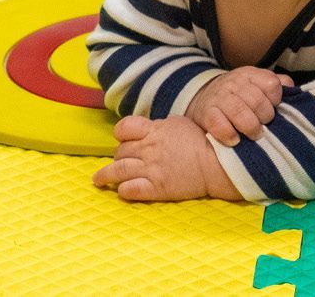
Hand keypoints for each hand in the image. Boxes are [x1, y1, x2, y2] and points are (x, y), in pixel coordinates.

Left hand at [93, 115, 242, 201]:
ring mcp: (151, 169)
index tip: (121, 140)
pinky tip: (121, 190)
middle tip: (119, 162)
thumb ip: (160, 126)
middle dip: (117, 156)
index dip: (120, 134)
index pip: (125, 128)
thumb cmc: (202, 140)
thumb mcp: (180, 123)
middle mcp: (149, 148)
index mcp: (155, 130)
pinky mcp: (156, 188)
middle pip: (121, 151)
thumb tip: (150, 129)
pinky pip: (130, 190)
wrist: (216, 161)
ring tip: (98, 180)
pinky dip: (123, 190)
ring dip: (105, 176)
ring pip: (118, 171)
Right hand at [186, 67, 294, 145]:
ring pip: (239, 112)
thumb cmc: (238, 94)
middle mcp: (235, 83)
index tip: (274, 108)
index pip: (271, 84)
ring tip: (255, 135)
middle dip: (265, 117)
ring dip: (251, 127)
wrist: (205, 97)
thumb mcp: (256, 83)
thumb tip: (292, 89)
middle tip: (265, 125)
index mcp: (250, 74)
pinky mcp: (206, 113)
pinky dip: (229, 134)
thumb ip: (276, 84)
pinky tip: (235, 140)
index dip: (276, 99)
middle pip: (257, 100)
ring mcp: (219, 98)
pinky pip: (218, 124)